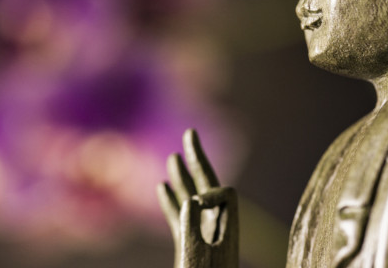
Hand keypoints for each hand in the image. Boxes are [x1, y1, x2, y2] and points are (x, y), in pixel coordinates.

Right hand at [157, 129, 238, 267]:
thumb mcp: (196, 256)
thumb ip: (192, 227)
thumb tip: (191, 199)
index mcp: (224, 229)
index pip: (220, 190)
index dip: (205, 177)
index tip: (192, 169)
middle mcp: (215, 229)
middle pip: (207, 185)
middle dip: (196, 160)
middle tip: (190, 132)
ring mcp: (202, 237)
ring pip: (191, 200)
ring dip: (182, 177)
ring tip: (172, 159)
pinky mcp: (189, 247)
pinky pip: (178, 217)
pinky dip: (170, 200)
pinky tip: (162, 188)